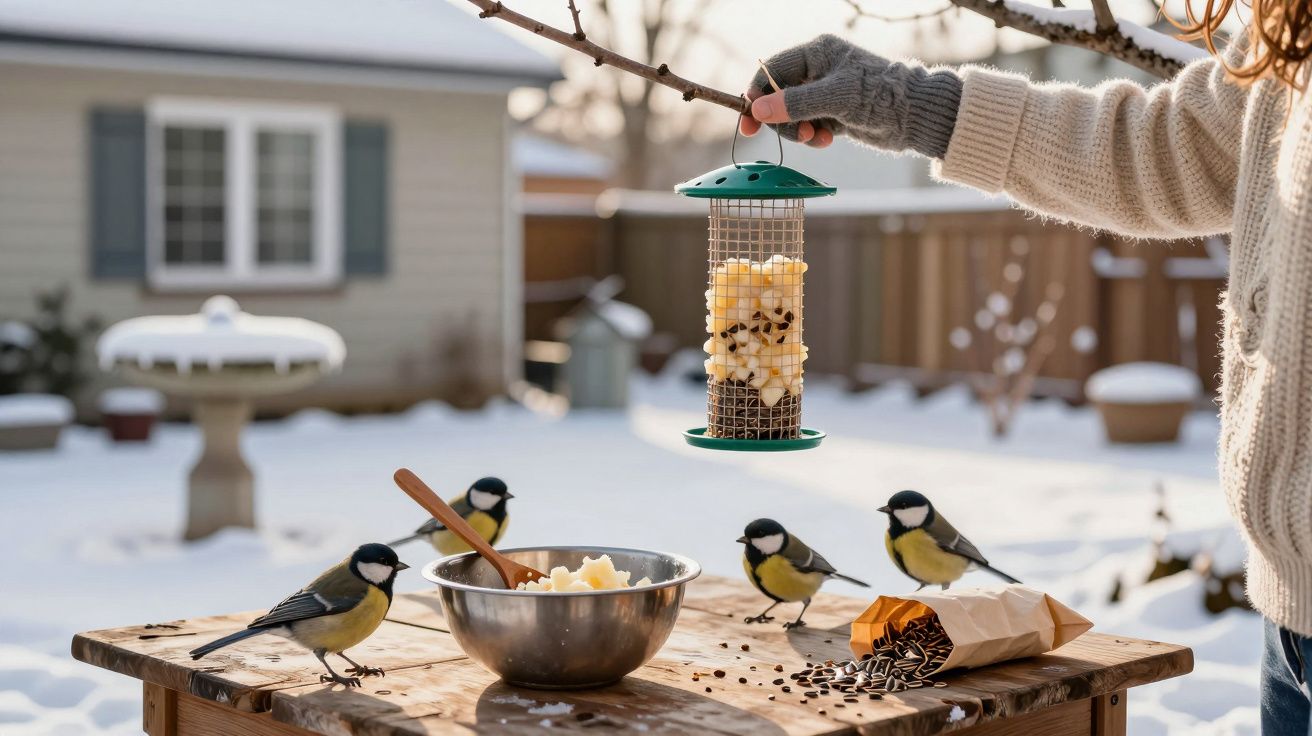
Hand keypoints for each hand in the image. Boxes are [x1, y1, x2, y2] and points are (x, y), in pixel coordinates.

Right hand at [739, 35, 962, 159]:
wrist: (914, 116)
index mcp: (816, 53)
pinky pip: (807, 127)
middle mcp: (816, 70)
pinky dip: (814, 137)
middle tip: (799, 136)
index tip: (751, 120)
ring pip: (790, 116)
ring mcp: (823, 93)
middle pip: (777, 97)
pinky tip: (829, 140)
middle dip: (783, 120)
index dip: (758, 95)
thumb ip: (795, 103)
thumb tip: (757, 109)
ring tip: (819, 139)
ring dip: (799, 132)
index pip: (772, 71)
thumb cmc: (879, 96)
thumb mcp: (835, 98)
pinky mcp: (831, 114)